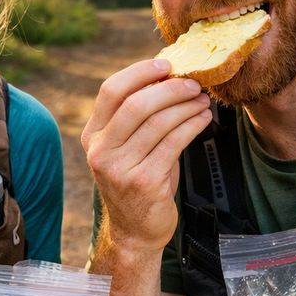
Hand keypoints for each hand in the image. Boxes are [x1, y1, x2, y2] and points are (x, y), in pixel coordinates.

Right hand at [82, 58, 212, 255]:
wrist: (135, 231)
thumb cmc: (137, 182)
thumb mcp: (127, 148)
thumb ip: (139, 117)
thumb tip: (169, 76)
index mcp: (92, 136)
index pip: (111, 91)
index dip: (140, 72)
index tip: (166, 64)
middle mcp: (100, 151)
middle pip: (135, 104)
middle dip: (169, 88)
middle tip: (193, 84)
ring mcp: (120, 168)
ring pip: (158, 122)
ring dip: (186, 106)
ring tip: (202, 100)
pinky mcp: (144, 182)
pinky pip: (173, 143)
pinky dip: (192, 125)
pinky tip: (203, 119)